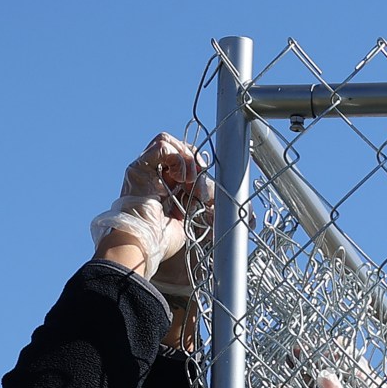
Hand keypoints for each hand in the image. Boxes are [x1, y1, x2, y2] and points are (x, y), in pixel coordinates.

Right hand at [92, 133, 209, 286]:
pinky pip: (162, 144)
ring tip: (191, 186)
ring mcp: (146, 169)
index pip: (189, 163)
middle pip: (184, 151)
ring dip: (190, 162)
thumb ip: (211, 208)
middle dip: (200, 168)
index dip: (203, 171)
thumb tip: (248, 215)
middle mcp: (156, 174)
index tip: (211, 194)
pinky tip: (182, 180)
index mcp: (169, 185)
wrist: (142, 243)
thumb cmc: (163, 239)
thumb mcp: (196, 220)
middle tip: (201, 192)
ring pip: (173, 144)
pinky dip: (178, 158)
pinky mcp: (139, 166)